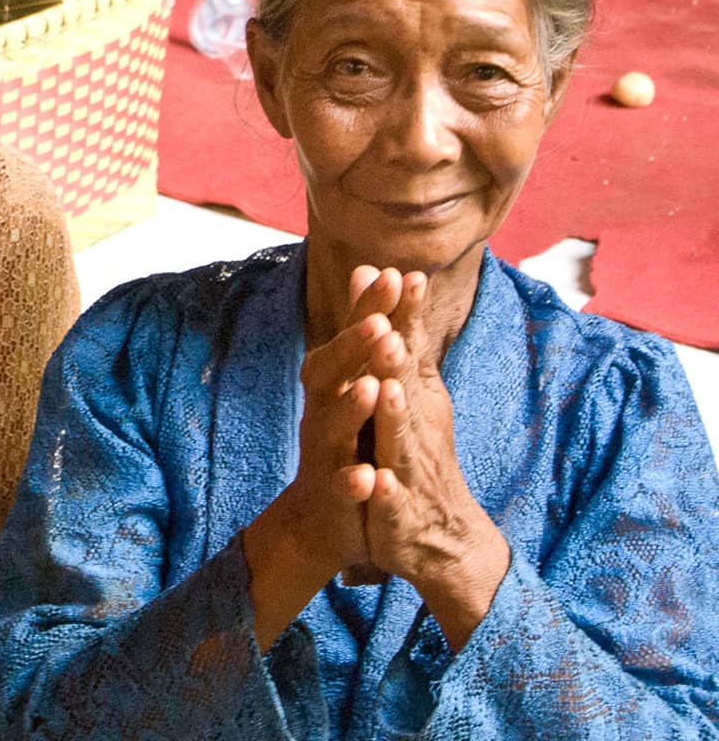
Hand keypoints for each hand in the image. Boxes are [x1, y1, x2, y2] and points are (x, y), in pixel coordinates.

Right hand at [243, 267, 406, 646]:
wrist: (323, 517)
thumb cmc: (348, 439)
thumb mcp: (356, 377)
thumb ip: (362, 329)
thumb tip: (368, 268)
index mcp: (334, 383)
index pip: (350, 337)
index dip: (367, 309)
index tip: (392, 275)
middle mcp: (322, 410)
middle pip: (331, 373)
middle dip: (354, 349)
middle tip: (380, 325)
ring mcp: (325, 451)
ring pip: (333, 426)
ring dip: (350, 407)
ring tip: (371, 388)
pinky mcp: (333, 493)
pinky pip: (340, 486)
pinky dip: (353, 481)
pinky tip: (368, 477)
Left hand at [362, 269, 508, 645]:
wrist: (438, 539)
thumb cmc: (412, 454)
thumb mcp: (402, 391)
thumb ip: (387, 334)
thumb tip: (370, 270)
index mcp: (414, 399)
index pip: (410, 354)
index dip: (408, 318)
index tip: (406, 274)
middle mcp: (417, 429)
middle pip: (408, 390)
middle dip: (398, 360)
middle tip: (391, 328)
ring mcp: (410, 472)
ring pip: (401, 442)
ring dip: (395, 417)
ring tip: (387, 392)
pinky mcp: (398, 514)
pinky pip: (391, 502)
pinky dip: (384, 491)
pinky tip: (376, 482)